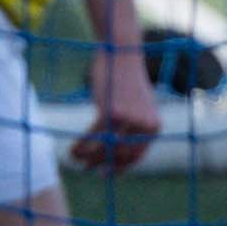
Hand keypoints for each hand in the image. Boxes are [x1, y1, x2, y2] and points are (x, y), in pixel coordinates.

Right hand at [72, 47, 160, 173]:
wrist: (121, 52)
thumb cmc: (125, 78)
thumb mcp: (136, 104)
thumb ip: (132, 124)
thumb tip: (116, 144)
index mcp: (154, 127)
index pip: (137, 156)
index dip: (120, 167)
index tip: (105, 173)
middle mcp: (145, 126)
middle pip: (121, 155)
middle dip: (102, 164)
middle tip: (88, 169)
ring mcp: (128, 119)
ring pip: (107, 147)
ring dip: (90, 157)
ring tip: (76, 159)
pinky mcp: (111, 111)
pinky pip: (94, 134)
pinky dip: (82, 144)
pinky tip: (73, 148)